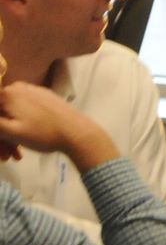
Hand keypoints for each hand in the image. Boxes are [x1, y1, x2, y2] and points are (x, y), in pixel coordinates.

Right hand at [0, 83, 115, 168]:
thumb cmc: (43, 133)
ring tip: (13, 156)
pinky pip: (23, 113)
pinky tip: (22, 147)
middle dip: (0, 137)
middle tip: (4, 156)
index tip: (0, 146)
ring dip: (8, 136)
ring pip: (10, 116)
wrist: (78, 132)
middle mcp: (18, 87)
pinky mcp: (44, 99)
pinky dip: (19, 129)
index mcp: (8, 93)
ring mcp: (33, 92)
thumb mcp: (10, 131)